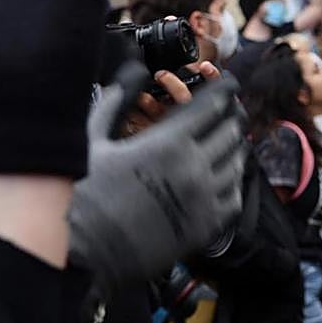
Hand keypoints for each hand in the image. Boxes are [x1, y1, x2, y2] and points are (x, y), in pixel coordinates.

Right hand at [69, 66, 248, 294]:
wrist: (86, 252)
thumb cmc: (85, 193)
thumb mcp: (93, 139)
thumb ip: (116, 101)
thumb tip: (133, 70)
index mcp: (169, 142)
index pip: (213, 105)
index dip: (223, 90)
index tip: (227, 83)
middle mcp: (195, 167)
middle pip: (230, 131)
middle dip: (228, 117)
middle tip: (223, 113)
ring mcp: (204, 199)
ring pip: (236, 163)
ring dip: (231, 148)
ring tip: (221, 142)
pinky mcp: (206, 227)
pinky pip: (233, 195)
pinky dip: (230, 181)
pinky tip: (219, 177)